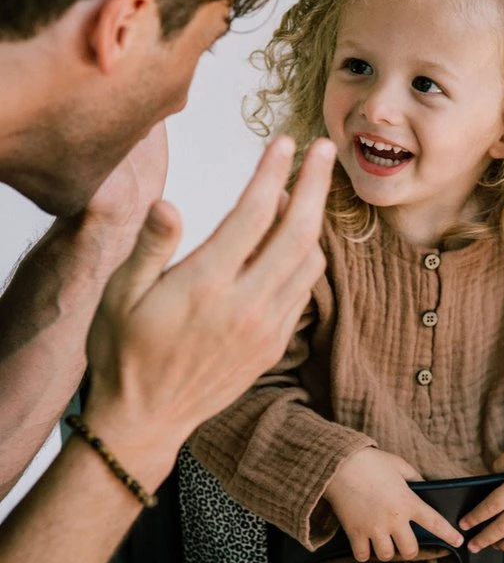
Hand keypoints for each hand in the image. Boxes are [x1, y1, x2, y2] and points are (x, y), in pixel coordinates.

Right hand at [82, 135, 335, 485]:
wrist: (145, 419)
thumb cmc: (122, 351)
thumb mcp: (119, 295)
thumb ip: (150, 247)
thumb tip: (168, 204)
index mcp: (204, 285)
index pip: (252, 214)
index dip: (272, 172)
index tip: (284, 143)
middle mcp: (244, 305)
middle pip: (297, 232)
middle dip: (315, 184)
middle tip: (324, 149)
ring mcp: (265, 328)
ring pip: (308, 262)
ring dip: (313, 220)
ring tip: (303, 189)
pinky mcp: (273, 345)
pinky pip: (303, 291)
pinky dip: (307, 257)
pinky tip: (294, 241)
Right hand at [324, 447, 463, 562]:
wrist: (340, 465)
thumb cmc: (370, 462)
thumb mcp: (399, 465)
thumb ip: (414, 478)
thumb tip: (423, 485)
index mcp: (408, 502)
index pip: (434, 522)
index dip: (449, 534)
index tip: (459, 541)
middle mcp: (394, 519)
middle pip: (410, 550)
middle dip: (409, 549)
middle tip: (404, 542)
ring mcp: (374, 528)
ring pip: (387, 555)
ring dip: (387, 551)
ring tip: (383, 542)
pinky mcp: (355, 533)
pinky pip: (362, 555)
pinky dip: (364, 553)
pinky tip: (364, 544)